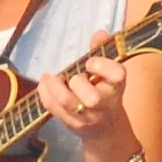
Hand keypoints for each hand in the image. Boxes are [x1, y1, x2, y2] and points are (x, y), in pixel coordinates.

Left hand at [32, 31, 137, 159]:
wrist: (106, 128)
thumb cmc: (105, 92)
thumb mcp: (109, 73)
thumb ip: (103, 51)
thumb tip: (99, 33)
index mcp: (117, 86)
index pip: (117, 75)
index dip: (102, 66)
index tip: (90, 62)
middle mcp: (105, 104)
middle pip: (91, 98)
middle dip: (77, 82)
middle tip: (72, 76)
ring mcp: (88, 117)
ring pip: (68, 103)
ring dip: (54, 87)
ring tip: (50, 78)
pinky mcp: (72, 124)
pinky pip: (54, 109)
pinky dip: (45, 94)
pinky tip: (44, 84)